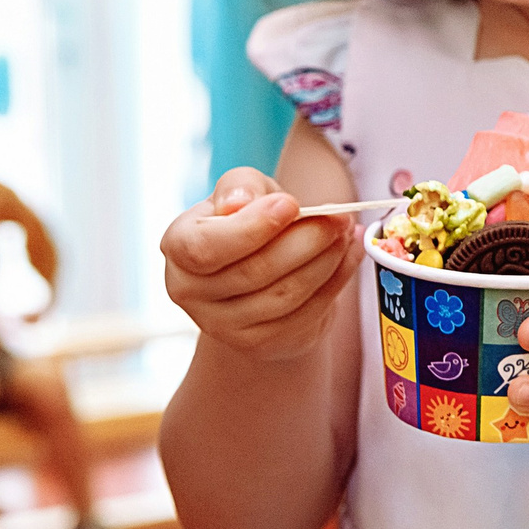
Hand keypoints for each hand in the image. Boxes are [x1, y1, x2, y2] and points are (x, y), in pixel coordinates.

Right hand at [161, 168, 358, 360]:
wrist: (257, 274)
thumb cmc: (247, 222)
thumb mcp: (243, 192)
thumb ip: (241, 186)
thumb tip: (240, 202)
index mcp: (178, 247)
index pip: (206, 247)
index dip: (252, 227)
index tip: (292, 203)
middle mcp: (190, 291)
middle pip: (255, 272)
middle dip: (307, 241)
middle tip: (340, 217)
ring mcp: (222, 324)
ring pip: (286, 295)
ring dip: (328, 260)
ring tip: (347, 231)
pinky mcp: (259, 342)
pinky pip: (307, 313)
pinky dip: (337, 280)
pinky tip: (350, 254)